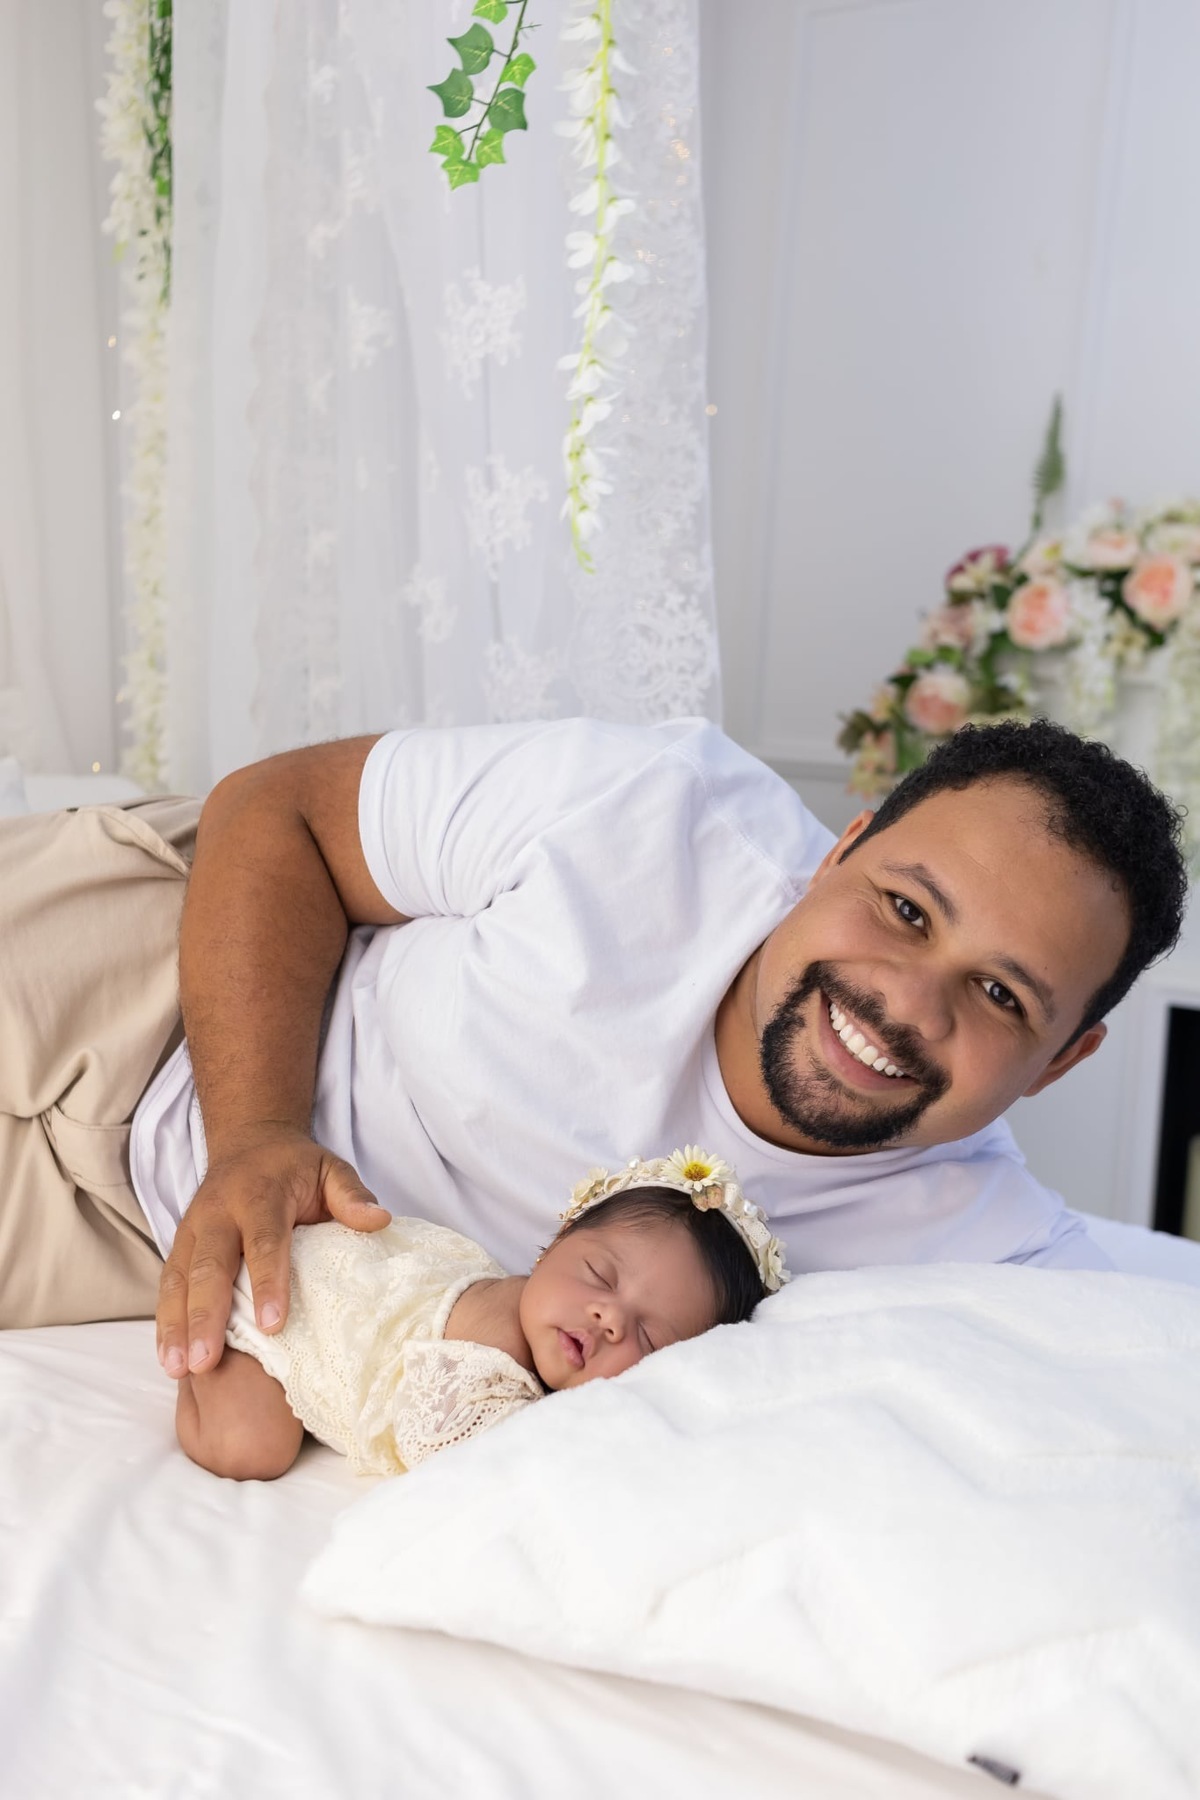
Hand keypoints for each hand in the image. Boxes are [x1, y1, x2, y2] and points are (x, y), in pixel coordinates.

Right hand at [156, 1126, 389, 1378]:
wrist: (249, 1139)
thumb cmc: (296, 1166)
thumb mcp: (330, 1168)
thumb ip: (351, 1195)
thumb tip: (379, 1220)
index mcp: (260, 1194)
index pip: (264, 1240)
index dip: (267, 1282)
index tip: (271, 1325)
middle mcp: (219, 1212)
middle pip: (209, 1266)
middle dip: (206, 1315)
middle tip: (207, 1362)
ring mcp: (193, 1228)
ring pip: (180, 1279)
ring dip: (176, 1325)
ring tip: (179, 1369)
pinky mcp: (180, 1243)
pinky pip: (169, 1283)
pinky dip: (166, 1322)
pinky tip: (171, 1359)